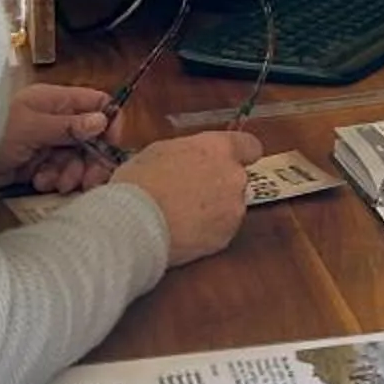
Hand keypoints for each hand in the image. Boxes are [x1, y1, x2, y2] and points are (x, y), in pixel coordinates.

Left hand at [0, 80, 112, 193]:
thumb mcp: (32, 127)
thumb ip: (68, 126)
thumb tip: (102, 120)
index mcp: (54, 101)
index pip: (95, 103)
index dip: (108, 123)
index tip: (111, 146)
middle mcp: (53, 120)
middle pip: (90, 137)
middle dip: (90, 159)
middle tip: (88, 181)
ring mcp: (44, 142)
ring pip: (76, 158)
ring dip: (71, 173)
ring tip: (56, 183)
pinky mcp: (35, 164)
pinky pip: (58, 172)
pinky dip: (53, 180)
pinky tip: (40, 183)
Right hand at [114, 130, 260, 266]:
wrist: (134, 223)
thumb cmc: (139, 183)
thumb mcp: (161, 150)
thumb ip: (189, 152)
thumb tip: (192, 160)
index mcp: (219, 148)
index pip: (250, 146)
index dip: (241, 154)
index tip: (234, 160)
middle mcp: (234, 177)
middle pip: (237, 179)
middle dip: (220, 185)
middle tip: (191, 192)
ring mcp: (233, 209)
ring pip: (231, 206)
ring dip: (215, 209)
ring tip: (183, 215)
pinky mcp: (225, 237)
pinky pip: (222, 230)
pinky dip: (208, 231)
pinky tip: (184, 232)